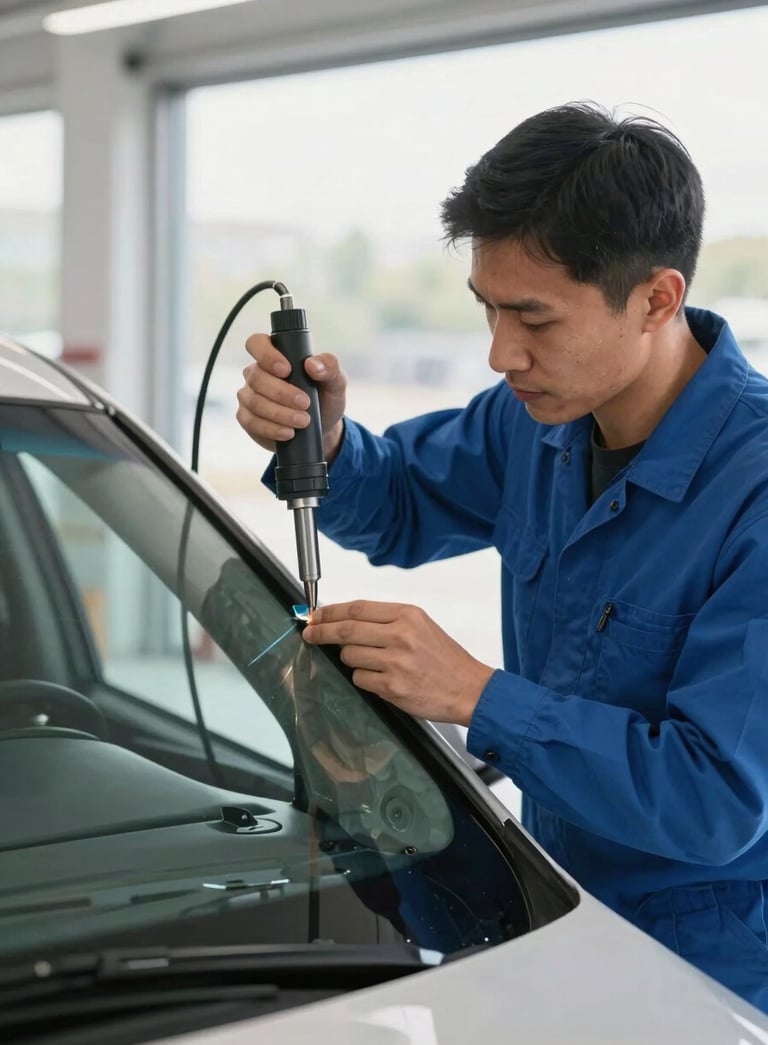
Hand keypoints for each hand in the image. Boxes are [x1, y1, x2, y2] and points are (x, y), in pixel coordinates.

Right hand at [236, 333, 347, 462]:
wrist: (322, 428)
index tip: (286, 370)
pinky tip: (288, 432)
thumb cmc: (325, 398)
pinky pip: (251, 422)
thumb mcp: (335, 382)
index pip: (256, 343)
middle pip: (256, 377)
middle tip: (305, 403)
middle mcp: (257, 373)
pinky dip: (271, 429)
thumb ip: (330, 367)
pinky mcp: (248, 419)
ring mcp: (250, 396)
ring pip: (254, 401)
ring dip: (279, 413)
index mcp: (274, 355)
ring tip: (302, 421)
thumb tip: (312, 365)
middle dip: (281, 392)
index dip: (266, 355)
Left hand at [302, 601, 493, 725]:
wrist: (469, 689)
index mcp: (407, 615)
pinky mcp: (392, 687)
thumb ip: (387, 621)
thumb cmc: (445, 658)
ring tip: (373, 663)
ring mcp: (396, 662)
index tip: (316, 616)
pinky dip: (364, 679)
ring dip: (351, 660)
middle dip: (321, 632)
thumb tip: (346, 620)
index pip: (357, 609)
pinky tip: (382, 679)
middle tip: (310, 633)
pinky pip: (360, 679)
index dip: (330, 612)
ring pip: (349, 657)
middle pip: (346, 630)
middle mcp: (400, 635)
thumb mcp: (421, 626)